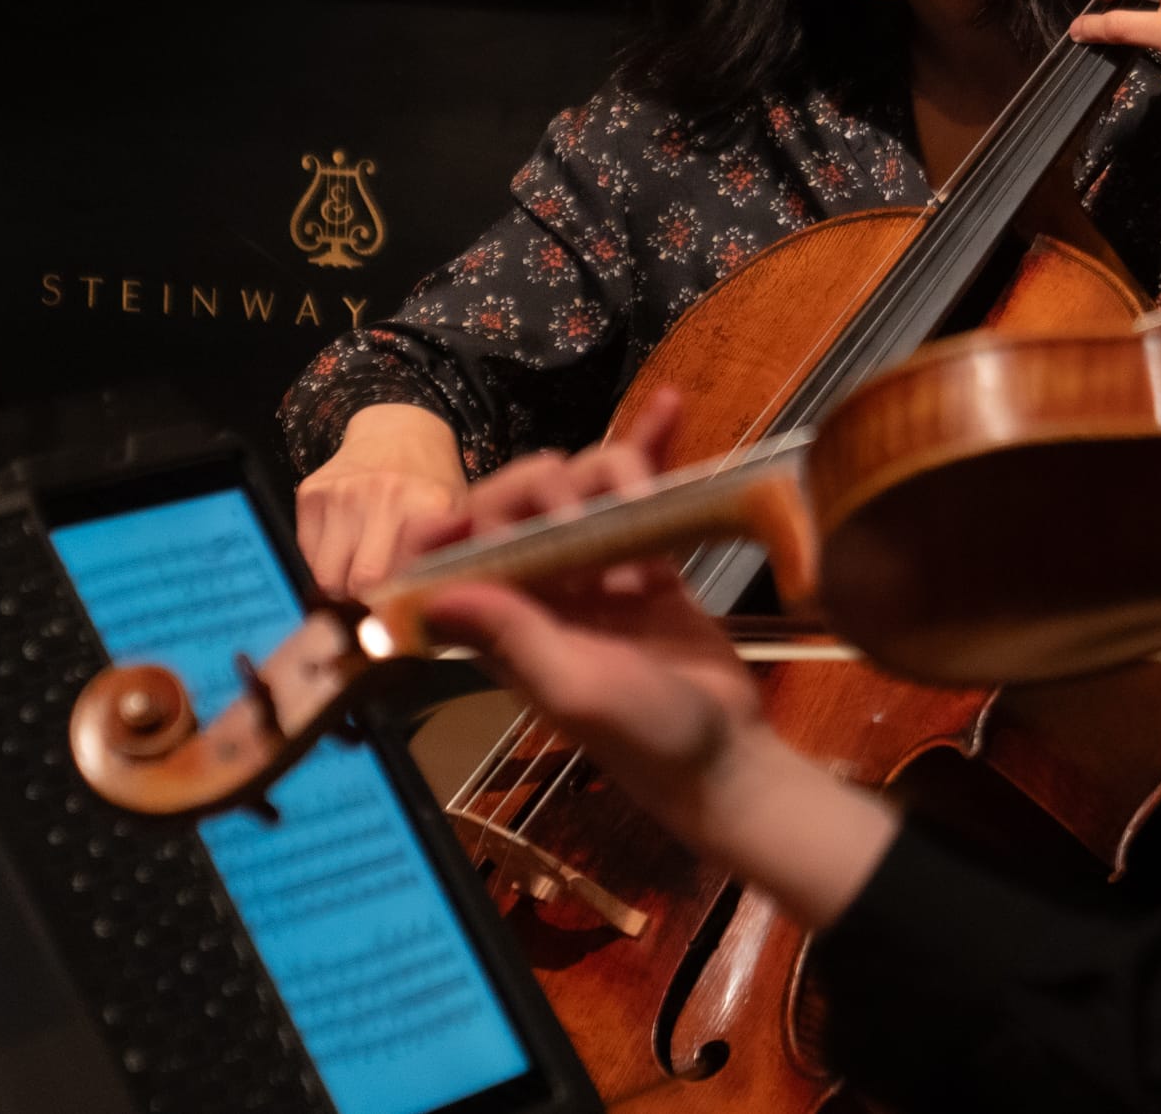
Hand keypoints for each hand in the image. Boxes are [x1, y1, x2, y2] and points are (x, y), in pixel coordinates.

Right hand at [295, 405, 469, 597]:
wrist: (399, 430)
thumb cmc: (431, 485)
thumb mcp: (459, 518)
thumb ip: (448, 564)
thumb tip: (429, 622)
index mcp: (429, 506)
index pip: (402, 582)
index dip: (398, 606)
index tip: (401, 610)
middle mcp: (383, 497)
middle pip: (358, 585)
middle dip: (367, 601)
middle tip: (381, 593)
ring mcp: (342, 493)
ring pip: (326, 578)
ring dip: (342, 585)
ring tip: (362, 568)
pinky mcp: (311, 492)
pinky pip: (306, 555)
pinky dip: (324, 561)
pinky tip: (347, 544)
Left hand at [413, 391, 898, 923]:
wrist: (724, 752)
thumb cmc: (644, 736)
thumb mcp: (574, 690)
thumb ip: (512, 636)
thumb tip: (435, 590)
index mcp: (500, 627)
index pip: (445, 563)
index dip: (436, 532)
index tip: (454, 515)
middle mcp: (536, 590)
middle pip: (513, 503)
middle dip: (543, 489)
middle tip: (592, 517)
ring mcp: (592, 568)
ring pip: (577, 486)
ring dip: (610, 481)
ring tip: (649, 528)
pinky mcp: (646, 558)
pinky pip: (638, 492)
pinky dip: (651, 448)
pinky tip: (668, 407)